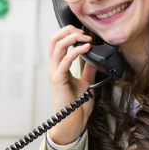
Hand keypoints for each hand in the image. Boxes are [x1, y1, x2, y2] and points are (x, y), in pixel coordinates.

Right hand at [46, 25, 97, 144]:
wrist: (74, 121)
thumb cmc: (77, 105)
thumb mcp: (86, 83)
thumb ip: (88, 70)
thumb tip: (94, 59)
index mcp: (58, 66)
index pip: (57, 42)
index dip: (65, 31)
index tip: (80, 28)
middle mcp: (54, 67)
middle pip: (54, 39)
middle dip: (68, 30)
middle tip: (83, 31)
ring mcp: (55, 72)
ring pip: (57, 45)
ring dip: (72, 37)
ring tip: (86, 38)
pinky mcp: (58, 79)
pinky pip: (65, 60)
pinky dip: (76, 51)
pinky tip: (86, 48)